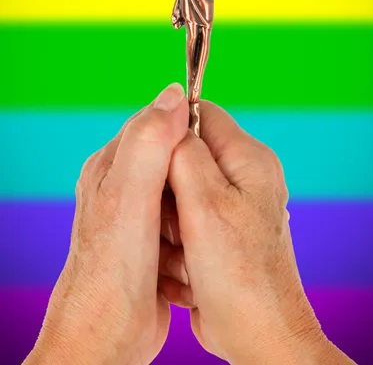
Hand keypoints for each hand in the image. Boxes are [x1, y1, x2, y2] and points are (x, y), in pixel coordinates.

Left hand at [24, 83, 188, 364]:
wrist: (109, 335)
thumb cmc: (115, 266)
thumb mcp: (130, 193)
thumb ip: (150, 141)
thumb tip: (176, 93)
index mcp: (110, 166)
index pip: (153, 125)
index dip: (183, 131)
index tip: (207, 150)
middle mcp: (121, 188)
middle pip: (173, 162)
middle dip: (193, 179)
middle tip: (201, 202)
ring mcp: (138, 218)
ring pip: (185, 195)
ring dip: (197, 212)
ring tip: (192, 235)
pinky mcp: (154, 245)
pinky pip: (188, 227)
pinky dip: (196, 238)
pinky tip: (192, 256)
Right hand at [158, 102, 353, 363]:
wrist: (258, 336)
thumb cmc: (239, 273)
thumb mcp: (206, 203)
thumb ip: (185, 152)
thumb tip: (170, 111)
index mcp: (248, 158)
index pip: (201, 113)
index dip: (169, 128)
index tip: (148, 158)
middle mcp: (243, 176)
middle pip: (185, 154)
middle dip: (165, 185)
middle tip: (169, 218)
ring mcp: (231, 206)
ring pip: (176, 191)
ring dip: (166, 219)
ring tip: (181, 249)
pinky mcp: (218, 233)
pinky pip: (181, 221)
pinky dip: (173, 240)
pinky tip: (183, 265)